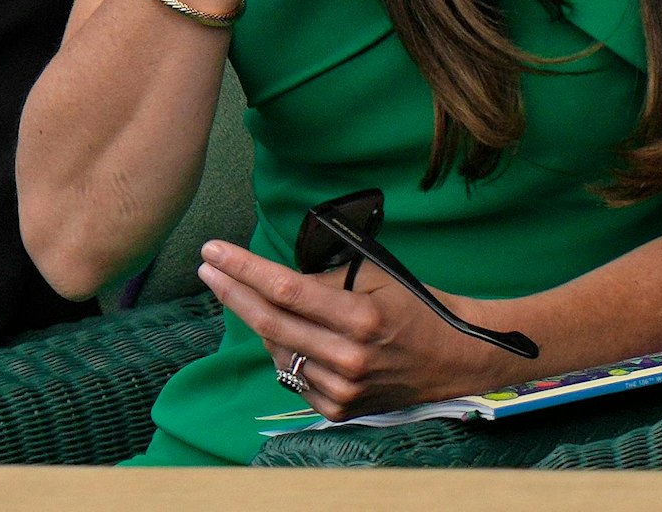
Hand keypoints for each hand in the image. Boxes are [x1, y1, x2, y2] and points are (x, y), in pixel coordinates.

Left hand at [198, 241, 499, 419]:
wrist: (453, 356)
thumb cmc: (418, 307)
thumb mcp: (377, 279)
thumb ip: (326, 282)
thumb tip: (277, 280)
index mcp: (361, 316)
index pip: (286, 289)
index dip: (244, 269)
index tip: (215, 251)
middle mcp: (348, 356)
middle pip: (270, 322)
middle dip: (232, 291)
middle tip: (208, 268)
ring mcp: (342, 388)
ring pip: (278, 351)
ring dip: (260, 323)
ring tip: (257, 300)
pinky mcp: (339, 409)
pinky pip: (295, 377)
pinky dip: (287, 353)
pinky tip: (291, 336)